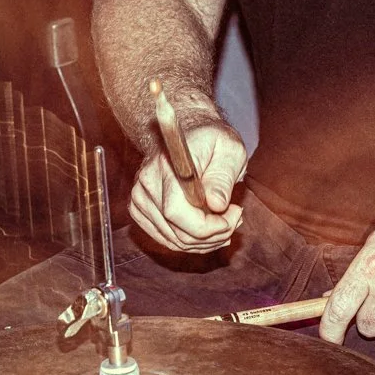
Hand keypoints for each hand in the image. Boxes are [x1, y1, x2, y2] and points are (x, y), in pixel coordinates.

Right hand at [129, 117, 246, 252]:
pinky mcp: (139, 209)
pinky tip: (209, 226)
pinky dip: (191, 240)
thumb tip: (216, 205)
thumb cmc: (212, 140)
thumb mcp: (229, 149)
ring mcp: (140, 198)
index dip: (207, 226)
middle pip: (177, 232)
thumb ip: (222, 178)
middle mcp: (147, 182)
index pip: (176, 211)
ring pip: (174, 240)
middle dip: (213, 235)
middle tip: (235, 218)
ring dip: (205, 241)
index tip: (233, 214)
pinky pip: (167, 239)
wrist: (186, 133)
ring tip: (226, 221)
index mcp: (167, 165)